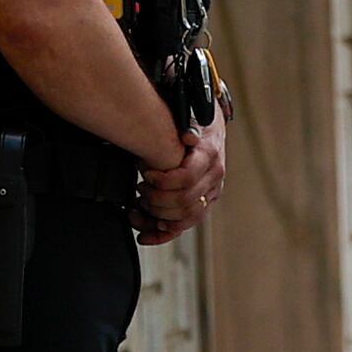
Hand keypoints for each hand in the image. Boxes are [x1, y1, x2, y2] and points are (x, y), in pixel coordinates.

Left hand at [139, 113, 228, 244]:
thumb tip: (187, 137)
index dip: (163, 182)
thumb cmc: (195, 123)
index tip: (146, 175)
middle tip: (139, 190)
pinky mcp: (202, 204)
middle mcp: (213, 178)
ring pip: (186, 218)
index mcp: (210, 157)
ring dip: (158, 217)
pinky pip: (185, 226)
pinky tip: (147, 234)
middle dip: (156, 199)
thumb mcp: (191, 117)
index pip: (187, 179)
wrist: (210, 129)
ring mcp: (209, 193)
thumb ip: (189, 128)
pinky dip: (164, 234)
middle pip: (185, 202)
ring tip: (139, 208)